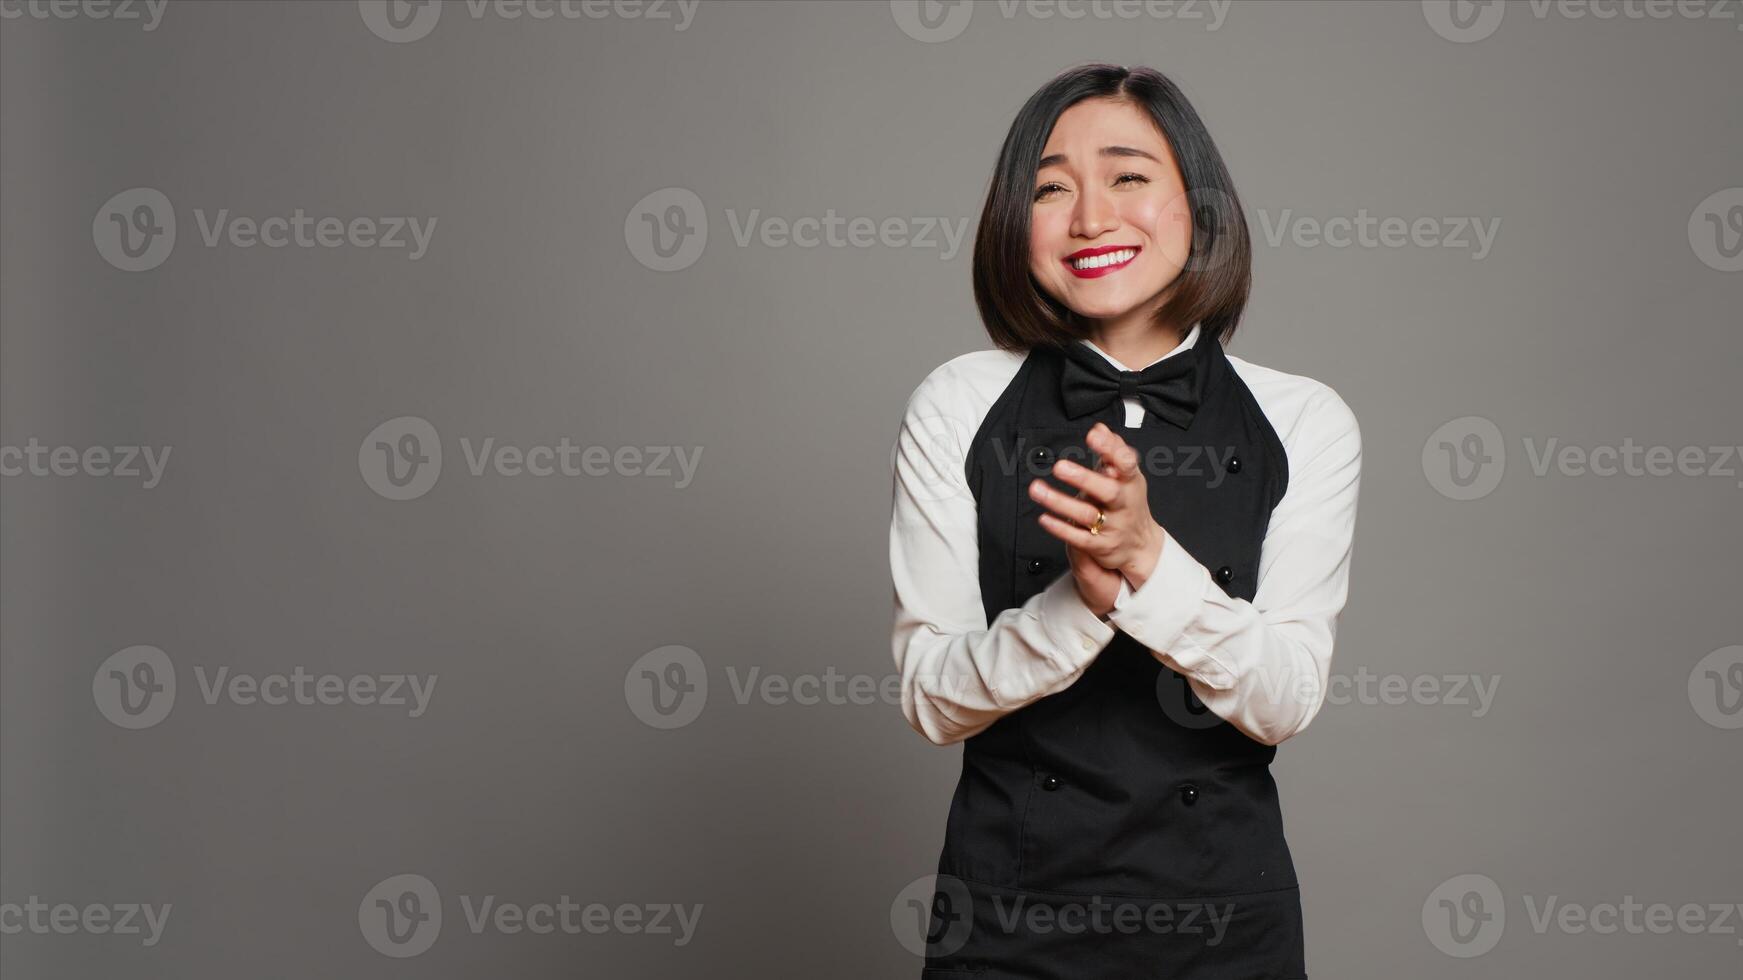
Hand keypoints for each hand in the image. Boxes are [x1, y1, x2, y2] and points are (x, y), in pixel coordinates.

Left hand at [1028, 422, 1165, 591]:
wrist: (1140, 545)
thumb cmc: (1127, 503)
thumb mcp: (1126, 477)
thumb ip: (1112, 451)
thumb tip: (1100, 428)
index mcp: (1131, 482)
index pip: (1126, 463)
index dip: (1111, 448)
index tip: (1093, 435)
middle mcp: (1124, 504)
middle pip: (1108, 491)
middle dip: (1084, 478)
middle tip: (1060, 467)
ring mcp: (1113, 526)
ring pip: (1087, 514)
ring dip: (1060, 502)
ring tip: (1037, 489)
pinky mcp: (1101, 546)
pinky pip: (1079, 538)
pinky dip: (1060, 528)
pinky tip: (1044, 517)